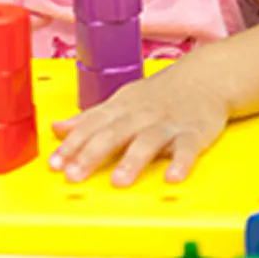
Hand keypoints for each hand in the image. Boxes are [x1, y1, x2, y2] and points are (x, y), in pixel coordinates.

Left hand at [48, 67, 227, 186]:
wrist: (204, 77)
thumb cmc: (157, 94)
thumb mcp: (120, 102)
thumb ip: (89, 119)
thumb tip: (56, 128)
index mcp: (120, 108)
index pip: (90, 126)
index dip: (71, 145)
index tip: (54, 163)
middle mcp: (140, 115)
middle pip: (112, 133)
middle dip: (91, 154)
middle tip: (74, 175)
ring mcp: (167, 123)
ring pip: (147, 141)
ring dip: (132, 160)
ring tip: (118, 181)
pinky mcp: (193, 132)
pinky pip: (187, 149)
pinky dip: (180, 162)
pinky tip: (172, 177)